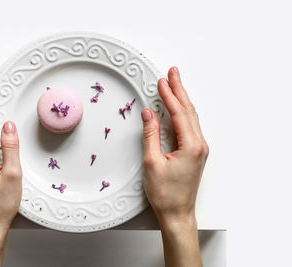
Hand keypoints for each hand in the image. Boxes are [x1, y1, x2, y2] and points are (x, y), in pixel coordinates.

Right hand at [141, 67, 207, 266]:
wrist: (177, 213)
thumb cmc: (166, 194)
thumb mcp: (152, 162)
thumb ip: (151, 135)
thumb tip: (148, 114)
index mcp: (191, 146)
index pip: (179, 113)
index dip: (169, 95)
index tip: (162, 81)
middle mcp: (199, 145)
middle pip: (189, 111)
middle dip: (179, 90)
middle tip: (173, 73)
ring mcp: (199, 149)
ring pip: (191, 117)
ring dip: (182, 100)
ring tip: (174, 85)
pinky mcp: (195, 153)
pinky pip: (190, 126)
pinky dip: (183, 113)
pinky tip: (178, 108)